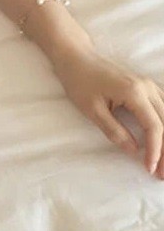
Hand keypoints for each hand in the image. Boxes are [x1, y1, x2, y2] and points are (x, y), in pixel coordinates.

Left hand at [51, 46, 163, 177]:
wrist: (75, 56)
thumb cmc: (79, 81)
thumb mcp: (92, 109)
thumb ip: (114, 131)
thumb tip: (134, 151)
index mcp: (134, 92)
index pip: (154, 127)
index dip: (155, 150)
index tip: (150, 168)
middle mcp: (147, 87)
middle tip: (162, 174)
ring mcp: (149, 85)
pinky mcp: (146, 86)